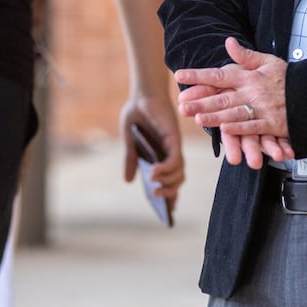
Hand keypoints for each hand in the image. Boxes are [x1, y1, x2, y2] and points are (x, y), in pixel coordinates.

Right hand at [120, 92, 184, 215]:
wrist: (141, 94)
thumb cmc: (136, 114)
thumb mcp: (129, 141)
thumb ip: (130, 160)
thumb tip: (127, 181)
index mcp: (160, 155)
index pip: (170, 180)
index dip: (171, 196)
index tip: (168, 212)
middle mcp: (170, 153)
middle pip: (177, 180)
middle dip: (170, 193)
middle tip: (156, 197)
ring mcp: (174, 147)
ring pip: (179, 173)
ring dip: (168, 182)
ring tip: (154, 186)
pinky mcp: (174, 139)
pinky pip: (175, 160)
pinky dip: (167, 169)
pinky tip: (155, 172)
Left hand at [176, 37, 292, 163]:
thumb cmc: (287, 78)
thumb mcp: (267, 61)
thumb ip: (246, 56)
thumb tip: (228, 41)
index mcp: (249, 76)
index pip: (219, 75)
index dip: (198, 75)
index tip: (179, 76)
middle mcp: (253, 92)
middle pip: (223, 97)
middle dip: (202, 102)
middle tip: (182, 106)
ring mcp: (262, 108)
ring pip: (235, 113)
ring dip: (216, 116)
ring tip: (198, 118)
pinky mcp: (272, 123)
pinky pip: (254, 127)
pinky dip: (240, 129)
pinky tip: (226, 130)